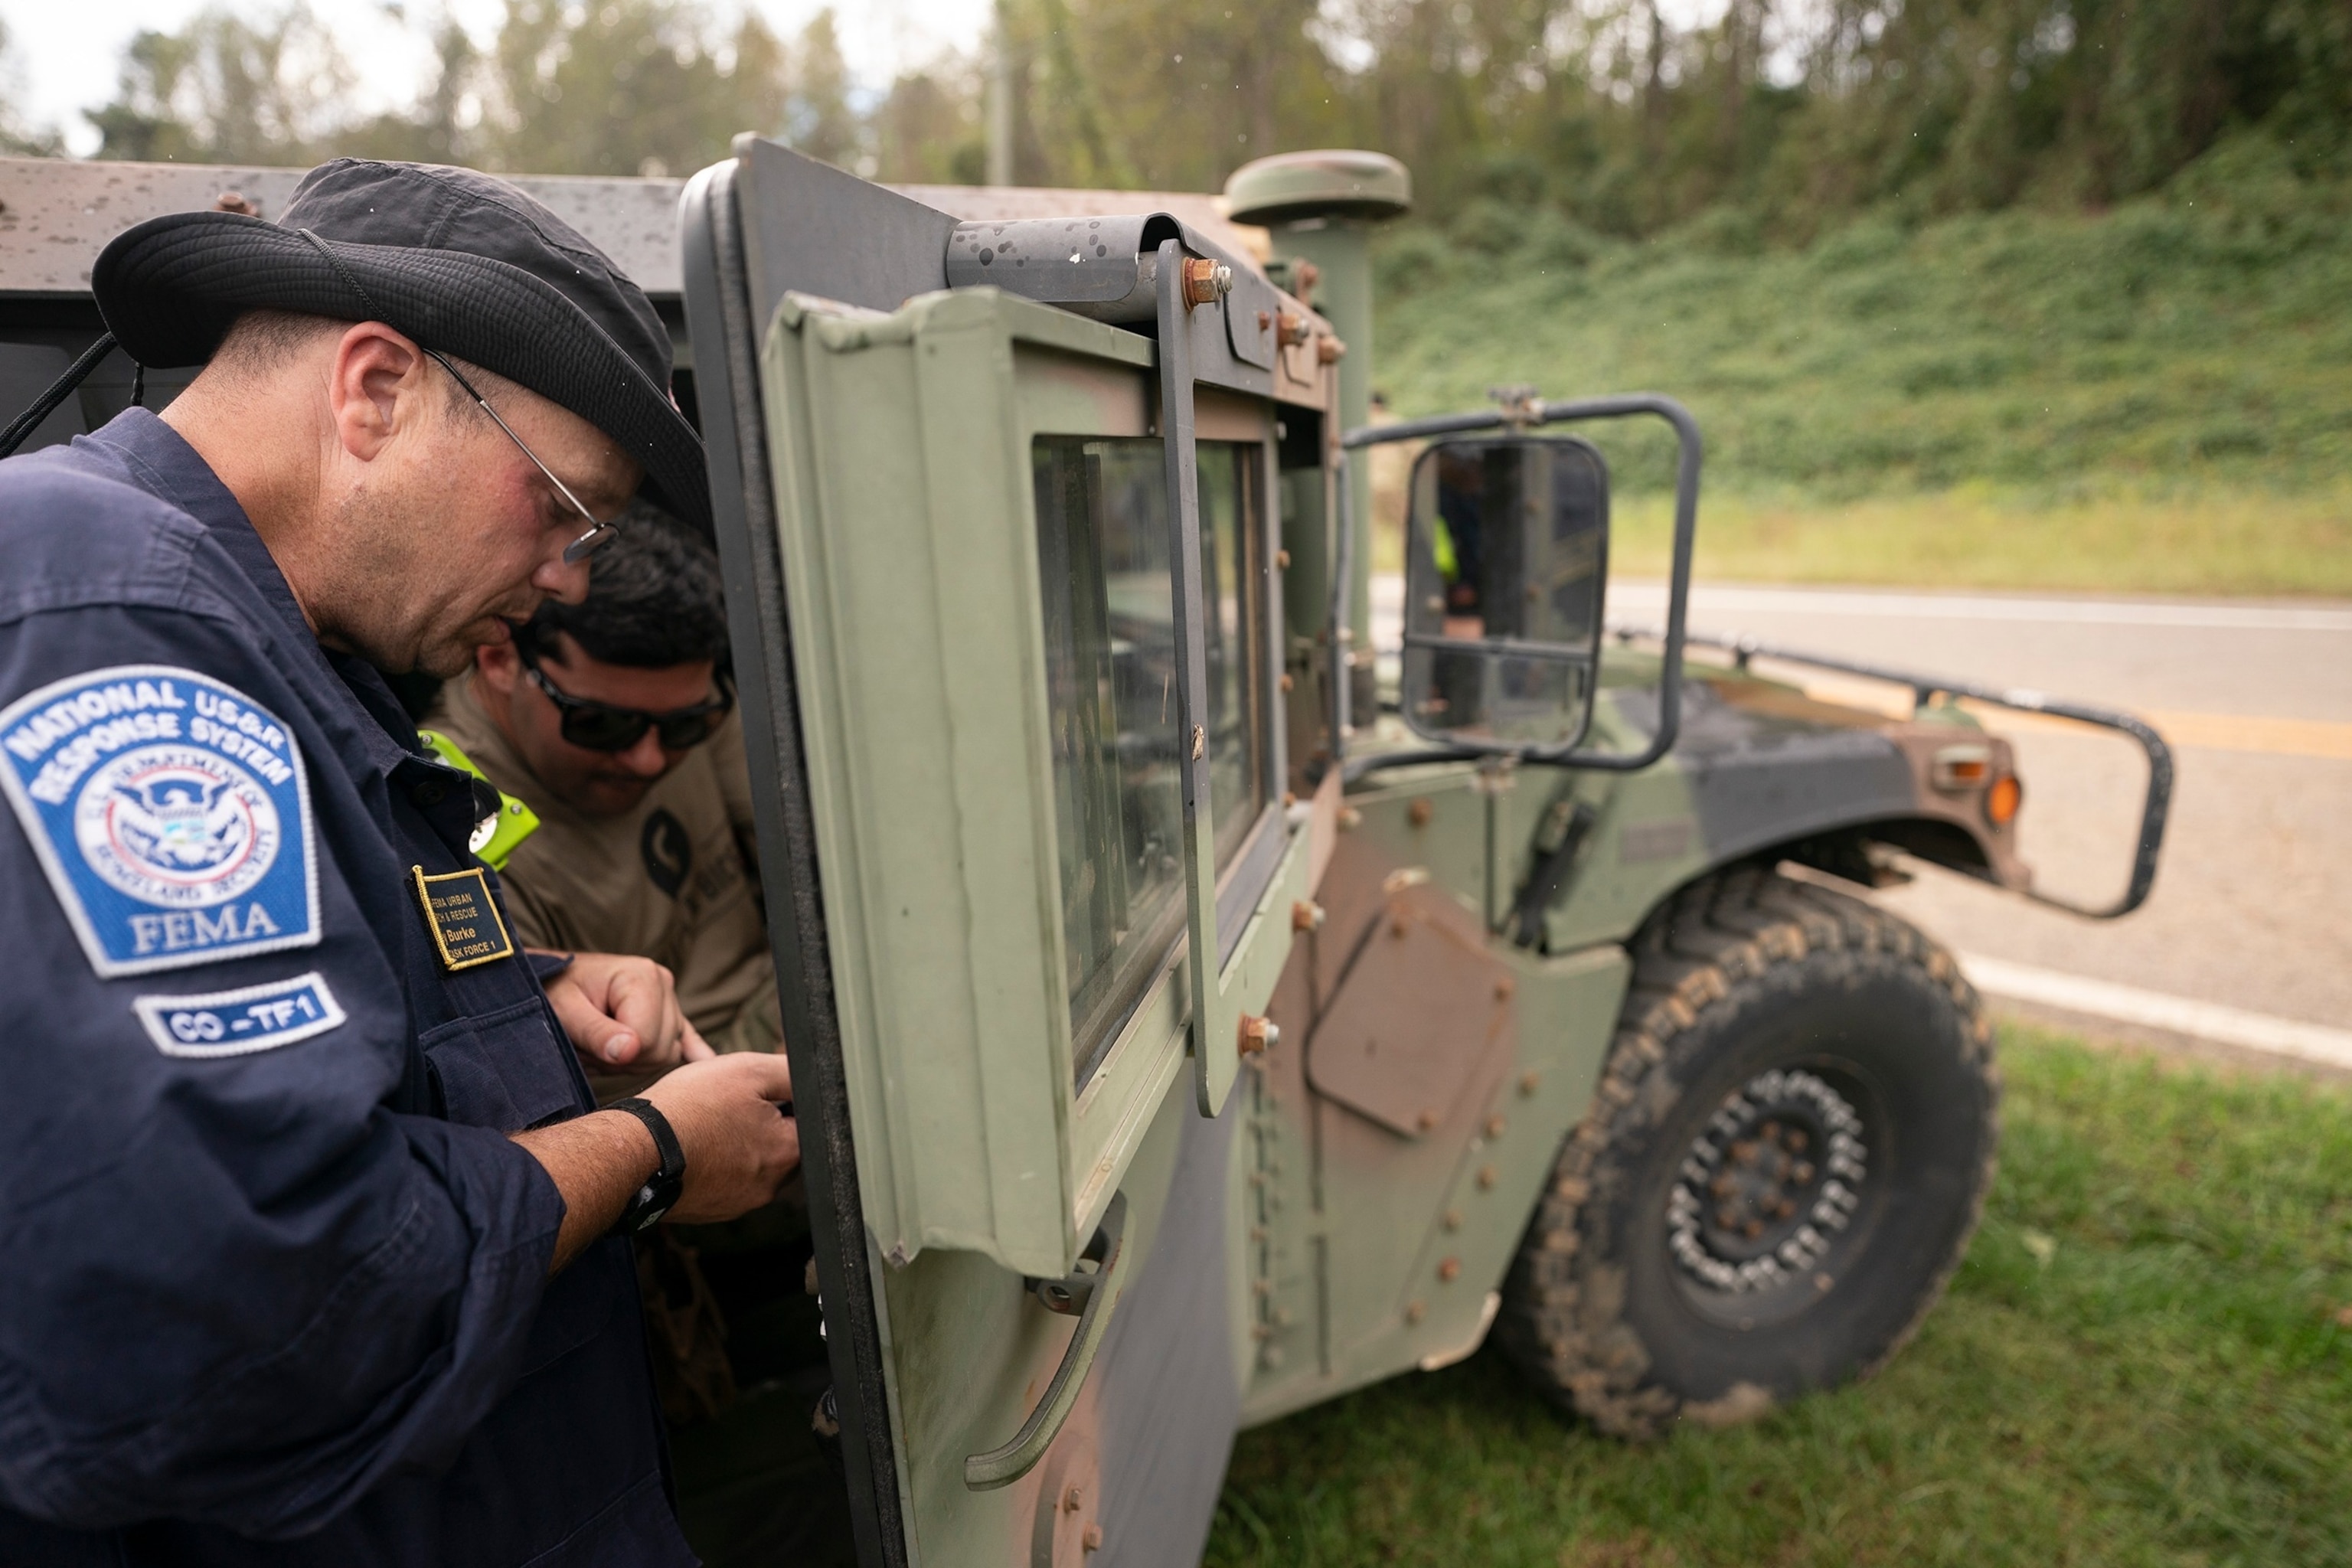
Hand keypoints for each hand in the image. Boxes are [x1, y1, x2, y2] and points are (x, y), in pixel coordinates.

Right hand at [512, 1051, 796, 1270]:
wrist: (635, 1152)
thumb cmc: (689, 1109)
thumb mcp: (748, 1070)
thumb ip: (790, 1074)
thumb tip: (813, 1078)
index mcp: (787, 1153)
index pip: (806, 1121)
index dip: (783, 1098)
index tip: (756, 1091)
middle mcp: (769, 1186)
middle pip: (779, 1145)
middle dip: (761, 1123)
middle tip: (728, 1105)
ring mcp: (738, 1203)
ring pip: (750, 1163)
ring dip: (736, 1144)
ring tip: (707, 1125)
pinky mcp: (710, 1211)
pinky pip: (723, 1182)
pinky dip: (713, 1164)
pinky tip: (694, 1147)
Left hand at [541, 951, 714, 1072]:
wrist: (547, 981)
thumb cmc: (550, 992)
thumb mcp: (563, 1010)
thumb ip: (596, 1032)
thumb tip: (629, 1052)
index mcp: (642, 976)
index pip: (646, 1040)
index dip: (615, 1055)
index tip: (585, 1046)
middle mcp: (663, 983)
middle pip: (660, 1050)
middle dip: (623, 1060)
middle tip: (589, 1048)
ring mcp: (668, 998)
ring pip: (668, 1054)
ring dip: (631, 1060)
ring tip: (601, 1045)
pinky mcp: (668, 1013)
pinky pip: (688, 1037)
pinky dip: (695, 1051)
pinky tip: (705, 1063)